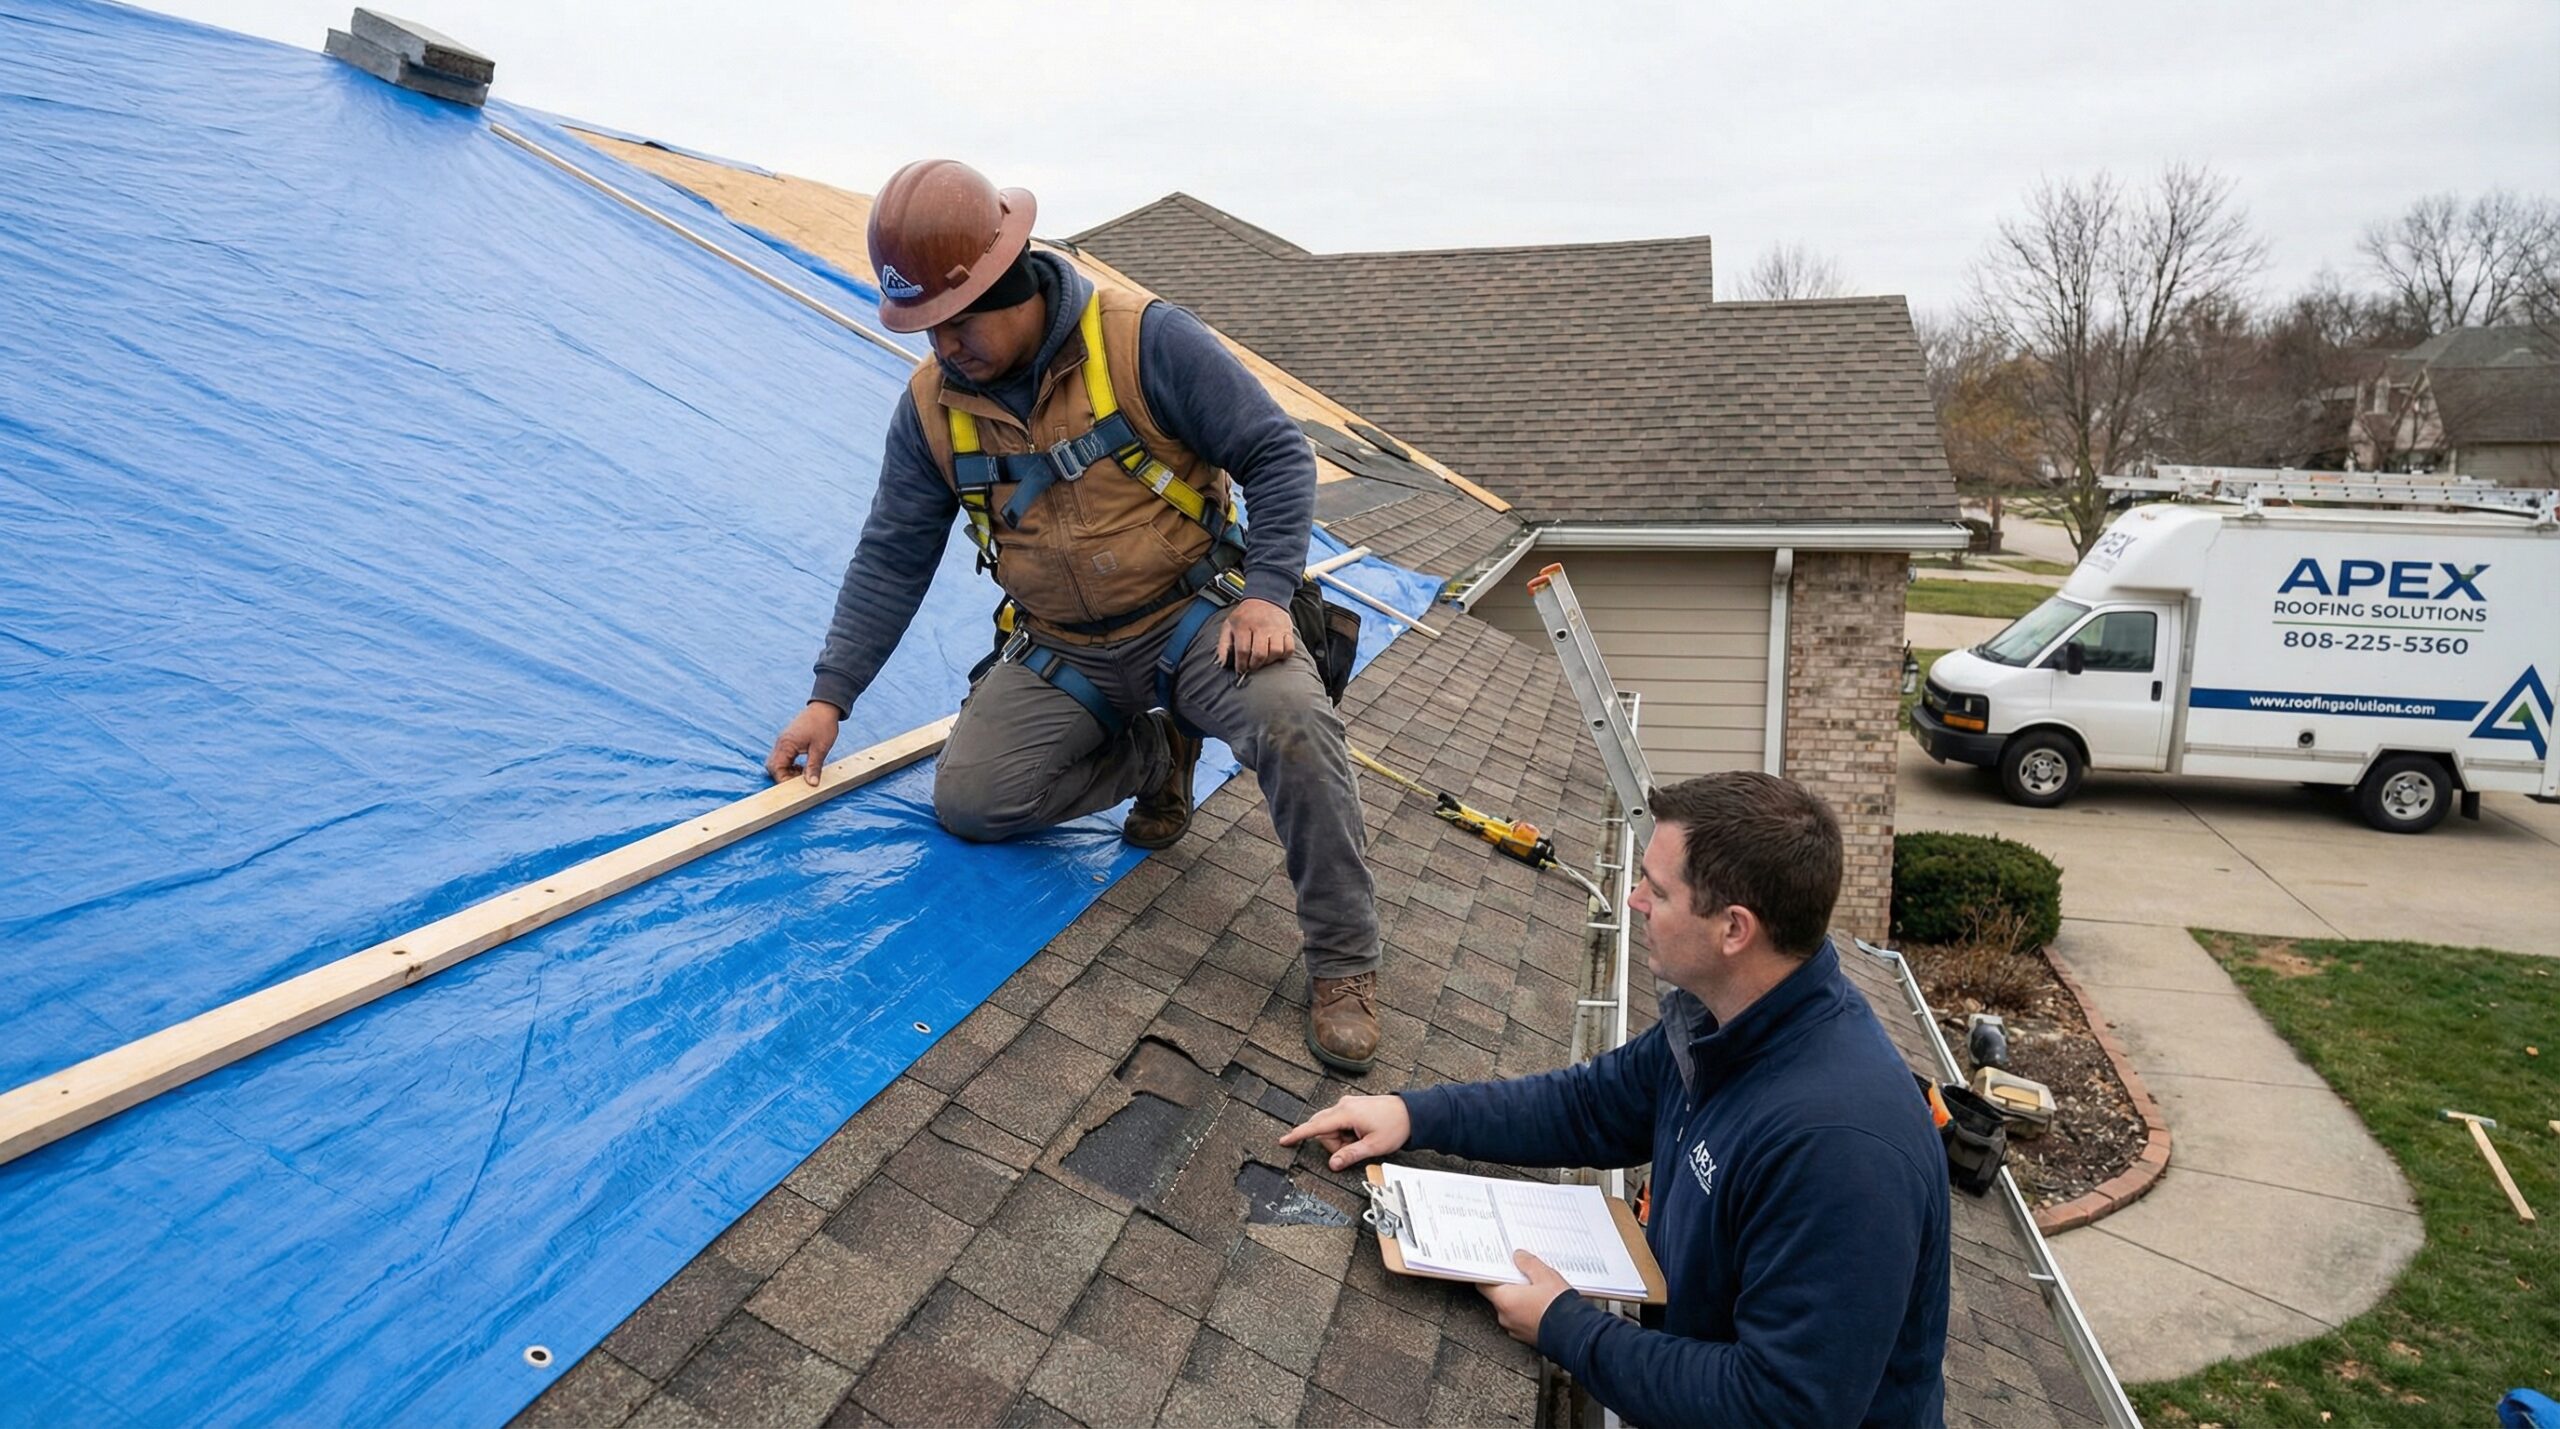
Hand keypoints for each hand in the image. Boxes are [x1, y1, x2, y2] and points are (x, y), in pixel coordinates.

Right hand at [765, 701, 841, 785]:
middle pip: (772, 766)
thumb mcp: (820, 748)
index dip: (784, 780)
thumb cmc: (823, 725)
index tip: (796, 787)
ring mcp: (783, 742)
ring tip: (802, 774)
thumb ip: (814, 767)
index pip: (776, 768)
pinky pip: (783, 757)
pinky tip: (801, 767)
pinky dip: (789, 765)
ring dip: (787, 771)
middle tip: (799, 781)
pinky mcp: (788, 741)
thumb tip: (811, 784)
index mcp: (786, 744)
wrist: (825, 707)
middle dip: (783, 777)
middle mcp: (781, 743)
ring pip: (777, 762)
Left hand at [1215, 597, 1295, 674]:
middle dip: (1254, 665)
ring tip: (1263, 660)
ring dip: (1269, 661)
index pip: (1243, 650)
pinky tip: (1275, 654)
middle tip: (1251, 667)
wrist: (1265, 597)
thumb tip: (1222, 663)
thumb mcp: (1229, 625)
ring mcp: (1276, 627)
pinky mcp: (1287, 629)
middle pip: (1259, 653)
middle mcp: (1261, 625)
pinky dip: (1283, 655)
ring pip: (1275, 652)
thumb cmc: (1245, 615)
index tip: (1241, 669)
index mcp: (1243, 624)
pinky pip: (1289, 648)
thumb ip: (1223, 645)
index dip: (1241, 664)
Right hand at [1276, 1094, 1409, 1169]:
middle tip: (1354, 1148)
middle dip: (1333, 1143)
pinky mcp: (1352, 1106)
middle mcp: (1343, 1105)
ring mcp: (1347, 1104)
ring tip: (1361, 1140)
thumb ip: (1350, 1155)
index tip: (1284, 1140)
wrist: (1411, 1112)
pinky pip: (1338, 1122)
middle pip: (1322, 1128)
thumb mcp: (1373, 1146)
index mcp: (1346, 1113)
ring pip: (1330, 1126)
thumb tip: (1333, 1164)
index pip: (1316, 1126)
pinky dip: (1345, 1132)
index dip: (1298, 1134)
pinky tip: (1360, 1134)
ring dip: (1340, 1138)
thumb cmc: (1395, 1126)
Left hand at [1477, 1250, 1570, 1345]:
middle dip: (1510, 1285)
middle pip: (1499, 1296)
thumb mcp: (1545, 1276)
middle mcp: (1506, 1317)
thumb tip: (1519, 1257)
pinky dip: (1528, 1311)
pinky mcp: (1527, 1337)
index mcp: (1505, 1300)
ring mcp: (1516, 1329)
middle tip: (1523, 1275)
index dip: (1489, 1274)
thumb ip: (1528, 1264)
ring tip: (1538, 1290)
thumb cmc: (1558, 1307)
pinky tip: (1543, 1304)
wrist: (1575, 1334)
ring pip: (1512, 1309)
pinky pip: (1522, 1320)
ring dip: (1521, 1299)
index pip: (1484, 1285)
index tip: (1495, 1267)